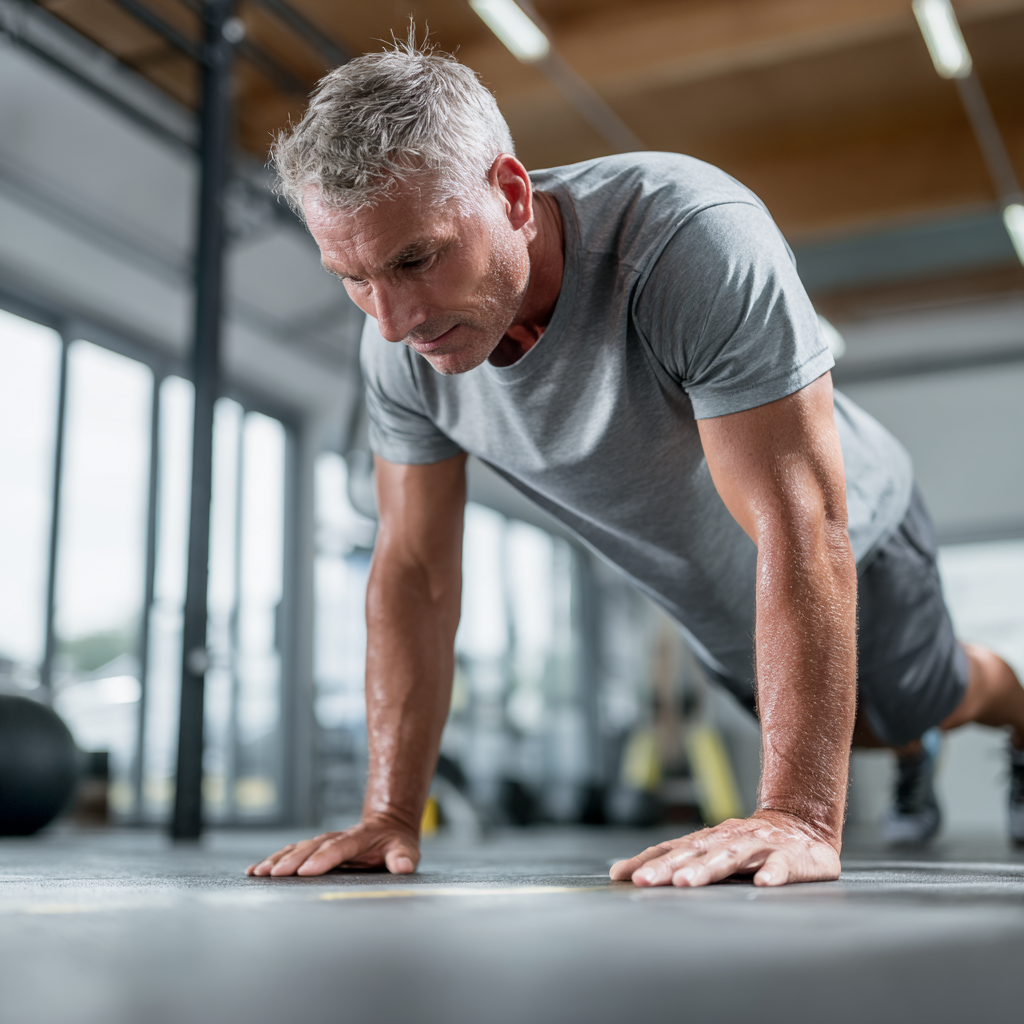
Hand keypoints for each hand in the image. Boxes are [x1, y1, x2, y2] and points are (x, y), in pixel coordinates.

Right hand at [246, 812, 419, 876]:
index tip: (307, 870)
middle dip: (292, 861)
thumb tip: (405, 865)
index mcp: (359, 838)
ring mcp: (324, 841)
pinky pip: (291, 852)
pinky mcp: (315, 848)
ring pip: (297, 848)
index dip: (324, 858)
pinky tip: (255, 870)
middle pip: (312, 848)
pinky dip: (273, 860)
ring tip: (259, 873)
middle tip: (274, 874)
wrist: (388, 824)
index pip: (340, 847)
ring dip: (278, 860)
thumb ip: (404, 857)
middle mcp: (337, 837)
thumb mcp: (406, 849)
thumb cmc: (396, 842)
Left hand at [608, 810, 840, 887]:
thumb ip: (678, 861)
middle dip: (668, 867)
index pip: (672, 849)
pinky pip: (781, 865)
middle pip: (694, 852)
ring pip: (731, 856)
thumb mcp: (713, 850)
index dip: (647, 861)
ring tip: (688, 882)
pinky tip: (764, 884)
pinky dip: (772, 873)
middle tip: (646, 881)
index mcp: (708, 840)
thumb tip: (625, 872)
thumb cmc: (750, 844)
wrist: (802, 825)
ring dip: (708, 869)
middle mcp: (729, 839)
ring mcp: (759, 846)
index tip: (623, 875)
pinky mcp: (790, 856)